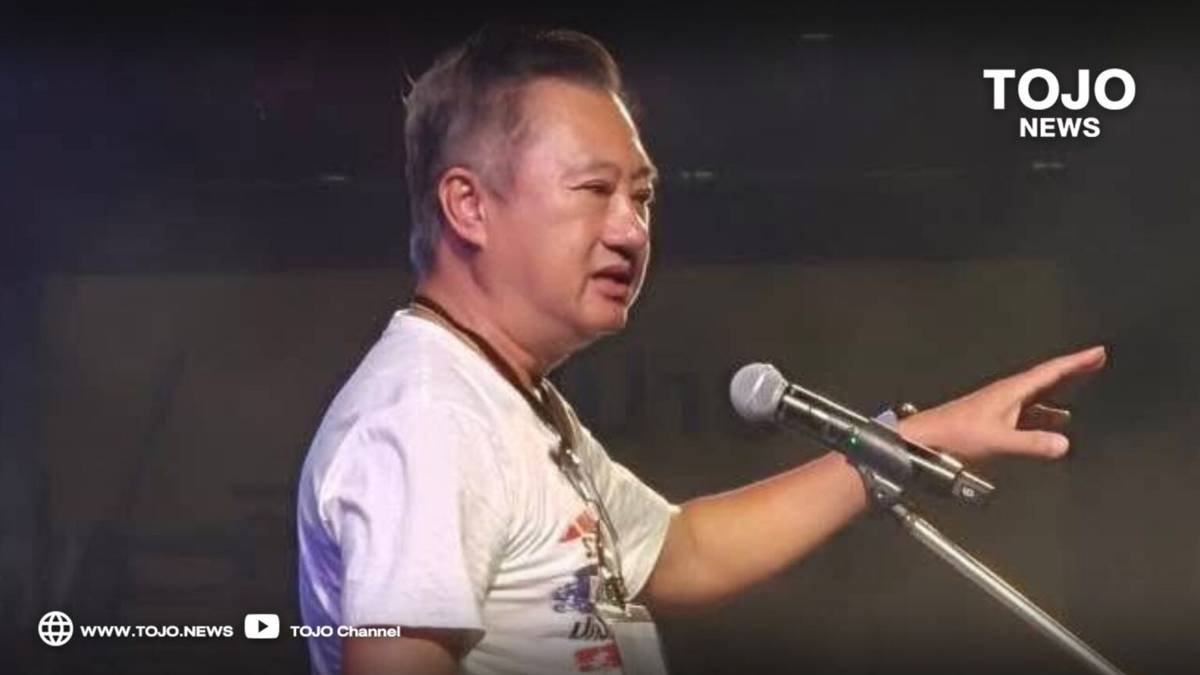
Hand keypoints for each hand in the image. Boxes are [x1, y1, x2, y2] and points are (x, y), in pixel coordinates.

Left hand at [897, 346, 1106, 461]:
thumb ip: (1030, 444)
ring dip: (1060, 392)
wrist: (923, 442)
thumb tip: (1064, 444)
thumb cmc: (954, 437)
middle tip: (1096, 360)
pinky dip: (1045, 415)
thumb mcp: (997, 441)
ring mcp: (1000, 407)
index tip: (1098, 352)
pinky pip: (1028, 414)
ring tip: (1080, 389)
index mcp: (1010, 392)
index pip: (1050, 372)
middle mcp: (1007, 395)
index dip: (1076, 362)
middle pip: (1047, 378)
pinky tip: (1052, 426)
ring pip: (1037, 396)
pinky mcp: (993, 421)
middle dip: (1072, 370)